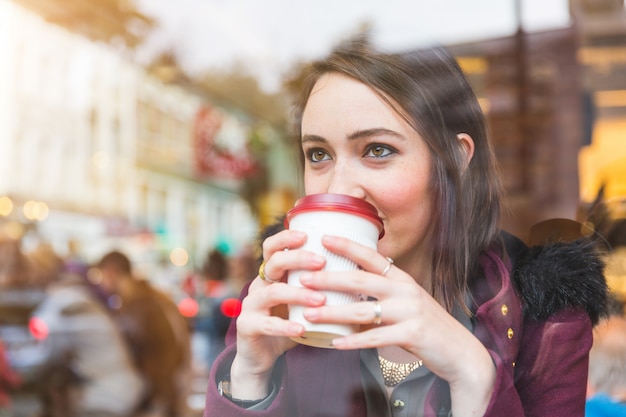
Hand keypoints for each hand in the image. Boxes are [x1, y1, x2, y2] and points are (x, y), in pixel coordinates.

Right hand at [230, 229, 327, 398]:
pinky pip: (266, 324)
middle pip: (273, 263)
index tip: (308, 235)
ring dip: (298, 294)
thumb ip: (319, 288)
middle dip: (298, 259)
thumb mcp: (301, 304)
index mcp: (271, 276)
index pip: (273, 248)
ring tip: (320, 300)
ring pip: (272, 292)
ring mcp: (250, 306)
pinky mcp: (247, 327)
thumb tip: (359, 274)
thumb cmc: (288, 325)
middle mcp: (258, 286)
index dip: (286, 238)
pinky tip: (301, 328)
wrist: (261, 357)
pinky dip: (285, 326)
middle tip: (321, 262)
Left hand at [298, 234, 495, 415]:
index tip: (323, 238)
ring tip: (309, 314)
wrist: (459, 351)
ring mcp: (409, 312)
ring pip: (363, 310)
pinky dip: (354, 341)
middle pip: (361, 281)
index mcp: (402, 279)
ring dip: (333, 312)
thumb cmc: (425, 324)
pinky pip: (376, 338)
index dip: (348, 246)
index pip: (372, 256)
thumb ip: (382, 292)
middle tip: (303, 278)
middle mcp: (405, 290)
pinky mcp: (412, 335)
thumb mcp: (406, 300)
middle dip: (329, 278)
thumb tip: (348, 285)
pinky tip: (335, 343)